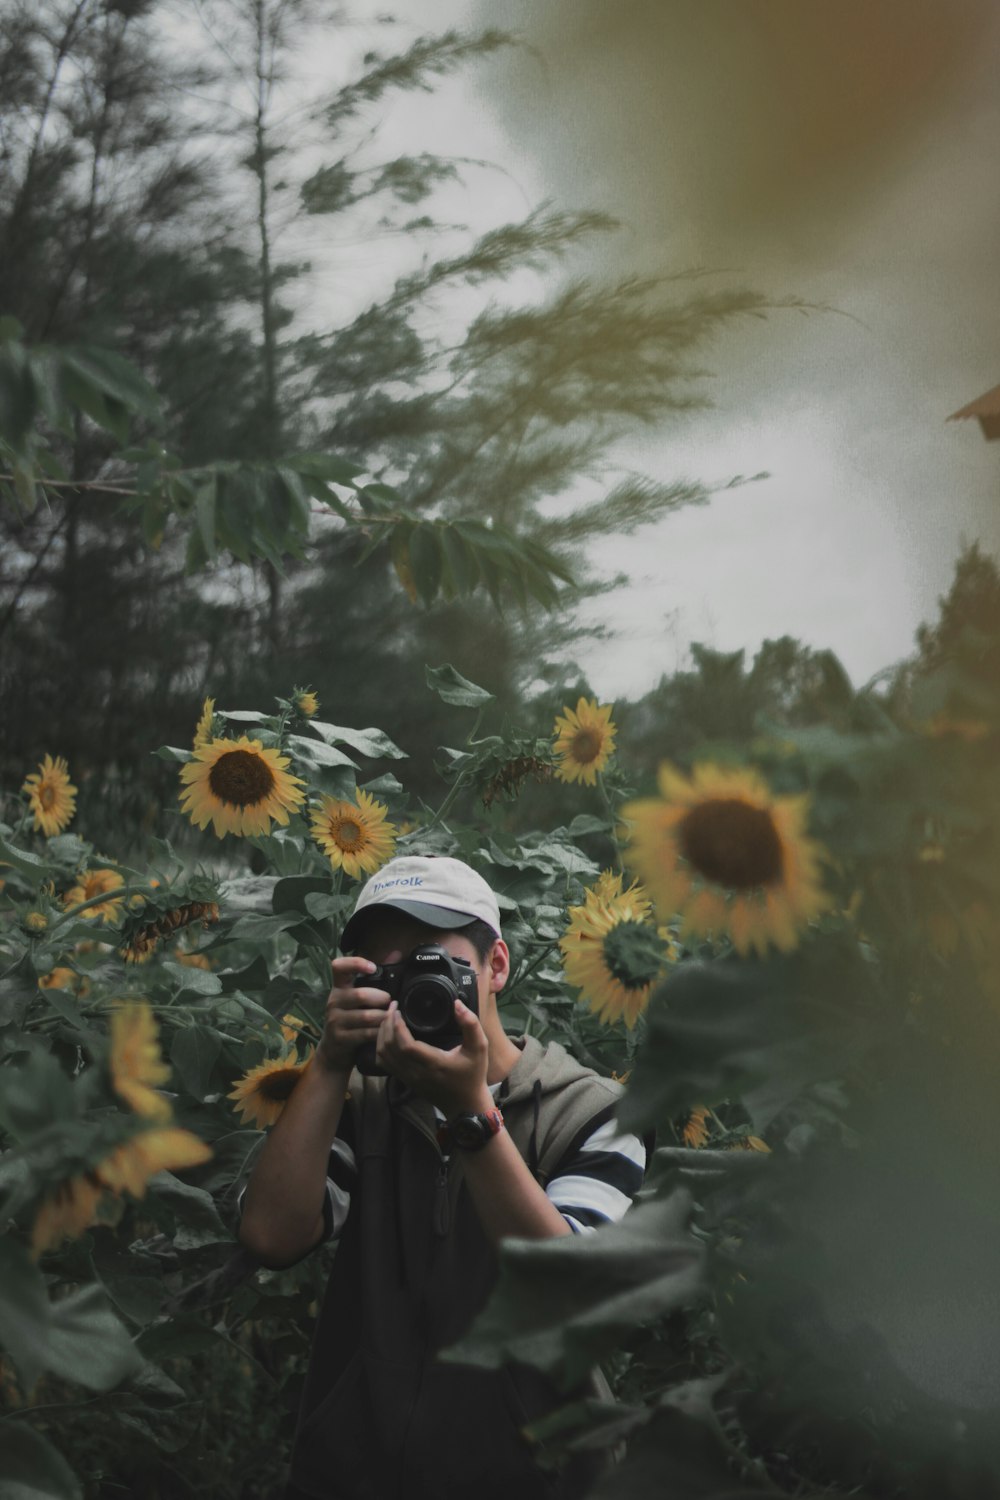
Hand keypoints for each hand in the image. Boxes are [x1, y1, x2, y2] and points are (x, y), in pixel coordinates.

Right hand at [317, 955, 389, 1073]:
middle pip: (360, 995)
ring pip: (366, 1016)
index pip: (339, 967)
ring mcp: (335, 1021)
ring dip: (384, 1017)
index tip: (373, 968)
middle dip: (381, 999)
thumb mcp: (357, 999)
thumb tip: (396, 953)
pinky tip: (385, 1032)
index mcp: (338, 988)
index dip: (356, 963)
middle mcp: (334, 1002)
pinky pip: (366, 1034)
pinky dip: (380, 1032)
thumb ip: (375, 979)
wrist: (333, 1052)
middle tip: (390, 1003)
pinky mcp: (341, 1038)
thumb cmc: (350, 1020)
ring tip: (391, 1017)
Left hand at [375, 998, 490, 1116]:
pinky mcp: (406, 1081)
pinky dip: (381, 1048)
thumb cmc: (473, 1075)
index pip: (406, 1046)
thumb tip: (457, 1004)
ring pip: (384, 1056)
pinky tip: (388, 1036)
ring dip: (382, 1035)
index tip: (398, 1009)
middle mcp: (417, 1073)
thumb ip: (470, 1024)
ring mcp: (409, 1079)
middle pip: (389, 1048)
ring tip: (388, 1019)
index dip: (397, 1026)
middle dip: (387, 1025)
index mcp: (434, 1063)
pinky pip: (385, 1064)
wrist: (466, 1106)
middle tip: (392, 1007)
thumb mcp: (479, 1047)